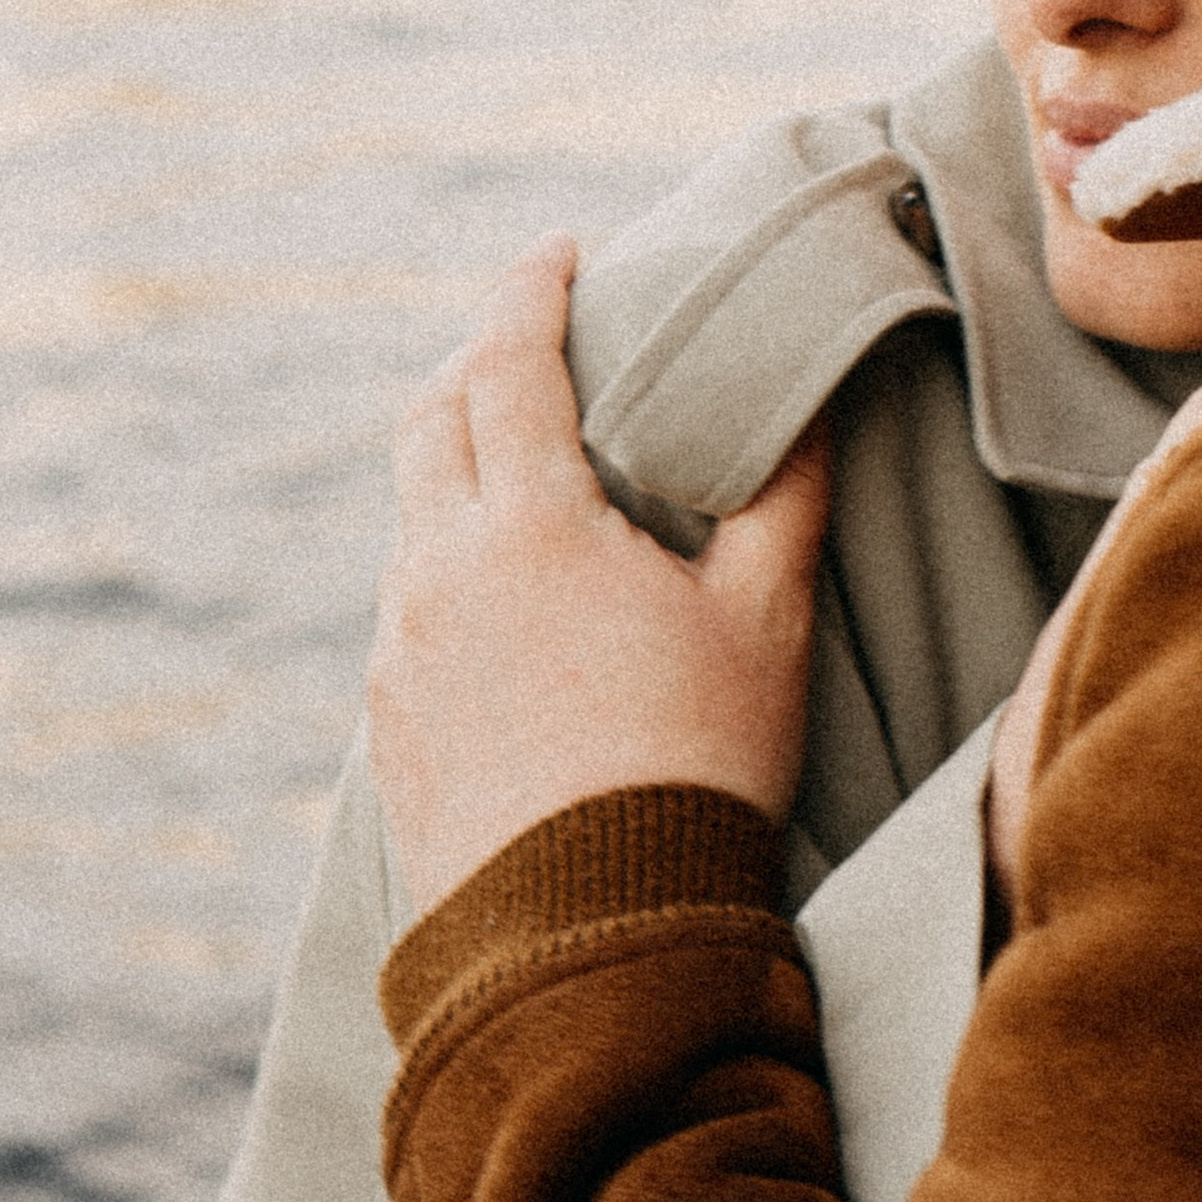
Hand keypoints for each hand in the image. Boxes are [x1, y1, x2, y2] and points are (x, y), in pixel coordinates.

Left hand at [368, 241, 833, 916]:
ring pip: (413, 519)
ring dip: (461, 473)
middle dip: (480, 365)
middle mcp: (439, 572)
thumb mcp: (765, 623)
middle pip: (430, 421)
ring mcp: (401, 653)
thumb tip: (812, 398)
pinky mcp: (388, 728)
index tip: (558, 254)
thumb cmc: (697, 768)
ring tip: (534, 485)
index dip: (529, 290)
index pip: (508, 360)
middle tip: (538, 352)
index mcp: (529, 525)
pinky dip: (450, 567)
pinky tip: (510, 608)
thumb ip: (783, 498)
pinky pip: (409, 608)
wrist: (594, 947)